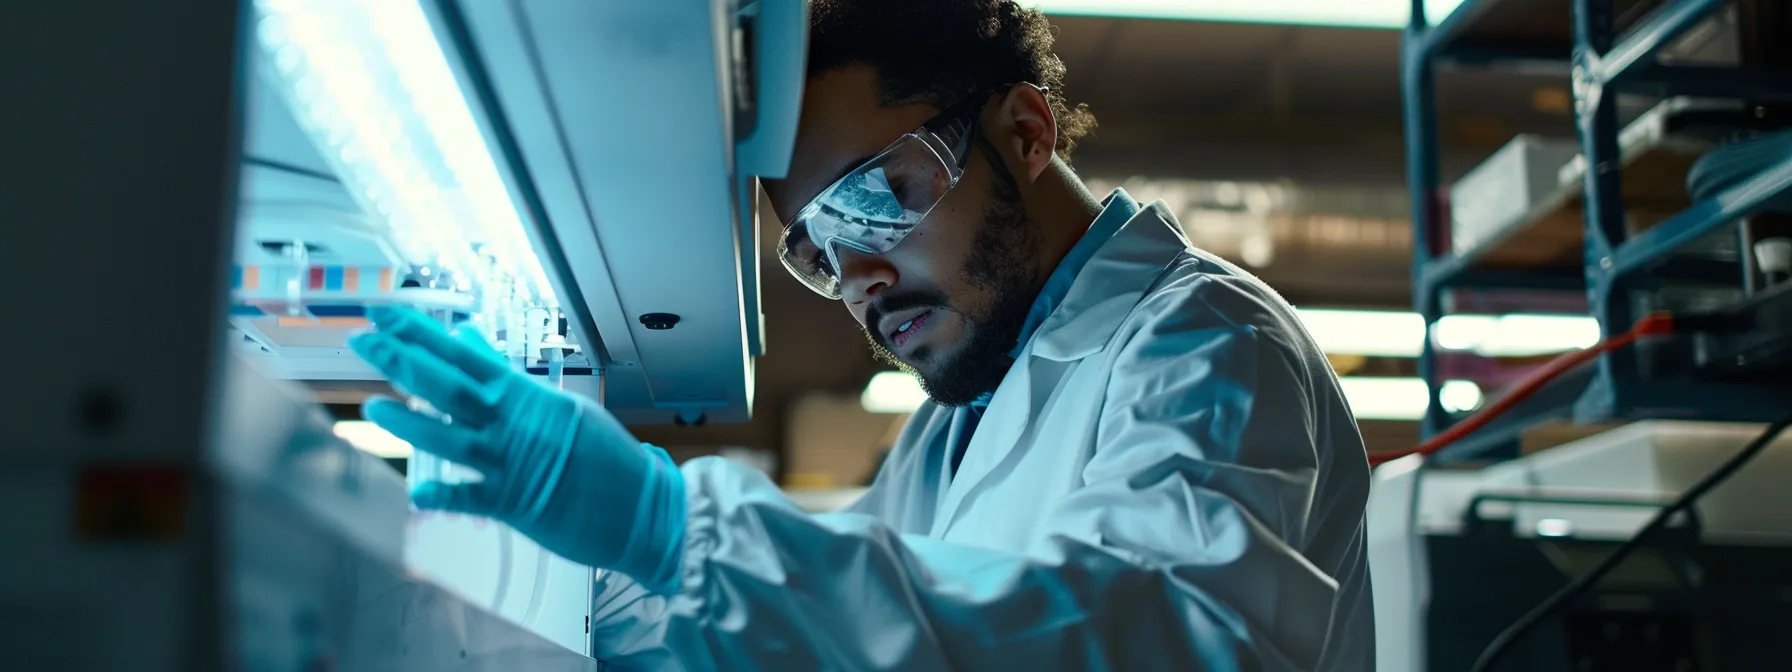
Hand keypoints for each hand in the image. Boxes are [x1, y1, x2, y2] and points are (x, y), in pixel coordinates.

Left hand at [349, 306, 685, 593]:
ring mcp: (515, 463)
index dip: (420, 336)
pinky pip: (475, 498)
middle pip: (451, 388)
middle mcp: (516, 423)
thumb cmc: (602, 456)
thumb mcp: (556, 408)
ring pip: (453, 438)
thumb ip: (505, 377)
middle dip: (403, 363)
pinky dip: (448, 494)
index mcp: (526, 396)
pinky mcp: (519, 504)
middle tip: (362, 341)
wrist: (642, 506)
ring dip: (412, 423)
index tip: (383, 315)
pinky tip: (417, 490)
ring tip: (373, 408)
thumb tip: (465, 338)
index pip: (464, 357)